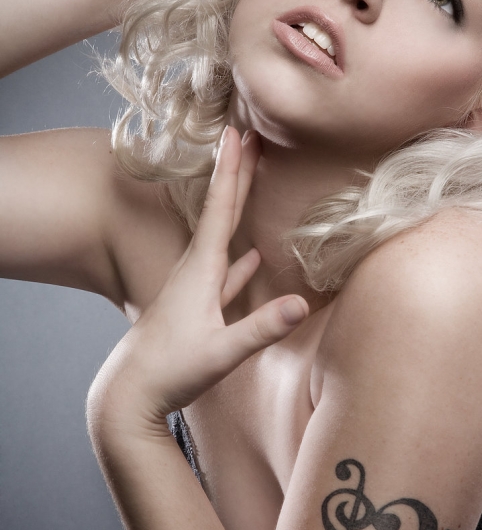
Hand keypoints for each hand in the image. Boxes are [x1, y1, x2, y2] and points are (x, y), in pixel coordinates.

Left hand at [88, 127, 308, 428]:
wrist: (130, 397)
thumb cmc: (170, 372)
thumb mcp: (222, 352)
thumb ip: (262, 328)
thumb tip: (302, 303)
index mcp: (199, 271)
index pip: (220, 209)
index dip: (232, 170)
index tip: (238, 132)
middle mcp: (194, 271)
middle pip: (220, 212)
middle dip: (235, 174)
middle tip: (247, 136)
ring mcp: (193, 289)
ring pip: (221, 238)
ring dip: (234, 208)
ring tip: (248, 186)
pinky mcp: (196, 308)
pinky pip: (222, 273)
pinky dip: (238, 260)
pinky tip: (250, 257)